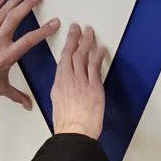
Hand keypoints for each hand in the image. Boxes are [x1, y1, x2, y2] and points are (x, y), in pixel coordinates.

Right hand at [51, 24, 107, 138]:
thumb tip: (67, 88)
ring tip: (90, 33)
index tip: (69, 39)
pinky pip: (96, 67)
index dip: (66, 47)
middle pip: (71, 54)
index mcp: (58, 85)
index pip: (62, 61)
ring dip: (87, 43)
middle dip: (75, 39)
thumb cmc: (67, 125)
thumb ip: (63, 92)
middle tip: (78, 28)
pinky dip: (98, 56)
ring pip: (83, 57)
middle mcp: (68, 81)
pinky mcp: (94, 87)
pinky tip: (101, 49)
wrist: (74, 132)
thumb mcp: (58, 105)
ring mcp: (81, 82)